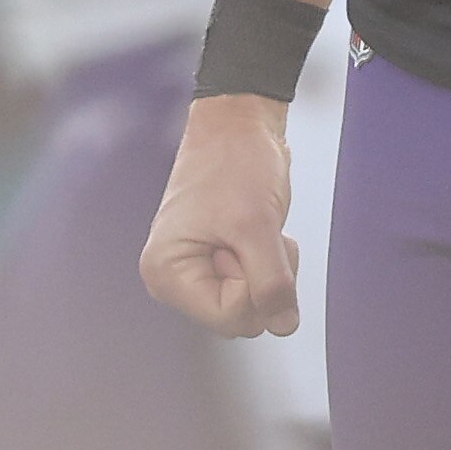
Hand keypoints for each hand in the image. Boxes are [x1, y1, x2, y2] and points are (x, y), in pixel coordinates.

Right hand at [140, 92, 300, 335]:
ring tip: (255, 228)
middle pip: (238, 317)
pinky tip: (257, 232)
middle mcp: (174, 278)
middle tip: (253, 233)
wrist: (238, 124)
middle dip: (261, 279)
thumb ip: (272, 283)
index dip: (252, 287)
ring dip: (269, 270)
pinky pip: (254, 286)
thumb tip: (284, 325)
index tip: (244, 244)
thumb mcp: (257, 226)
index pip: (227, 318)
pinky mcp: (217, 261)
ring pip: (251, 304)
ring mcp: (196, 270)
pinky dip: (268, 263)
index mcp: (166, 273)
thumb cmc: (233, 162)